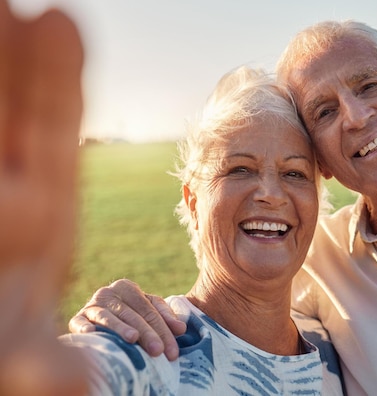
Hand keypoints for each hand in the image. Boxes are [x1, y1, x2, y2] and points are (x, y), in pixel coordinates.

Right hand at [0, 0, 85, 393]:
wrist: (0, 342)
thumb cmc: (5, 354)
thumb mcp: (19, 362)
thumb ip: (43, 371)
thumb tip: (77, 388)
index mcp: (37, 212)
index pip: (46, 133)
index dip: (49, 80)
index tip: (56, 19)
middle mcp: (12, 186)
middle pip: (13, 103)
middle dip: (13, 51)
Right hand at [69, 279, 185, 360]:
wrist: (94, 317)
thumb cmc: (128, 314)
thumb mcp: (147, 311)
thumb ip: (164, 317)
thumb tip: (181, 329)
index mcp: (127, 287)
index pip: (149, 310)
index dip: (163, 330)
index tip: (172, 350)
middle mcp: (108, 293)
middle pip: (132, 315)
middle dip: (147, 334)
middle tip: (158, 350)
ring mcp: (91, 305)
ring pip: (108, 317)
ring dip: (120, 327)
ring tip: (133, 338)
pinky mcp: (76, 318)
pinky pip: (79, 322)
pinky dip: (85, 327)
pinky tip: (91, 333)